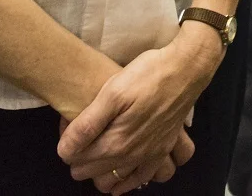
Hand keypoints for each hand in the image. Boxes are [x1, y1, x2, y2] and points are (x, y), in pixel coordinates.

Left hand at [57, 23, 220, 191]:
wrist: (186, 69)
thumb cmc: (147, 75)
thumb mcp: (111, 93)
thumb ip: (86, 125)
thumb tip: (65, 150)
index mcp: (114, 143)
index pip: (73, 159)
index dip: (66, 142)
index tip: (70, 124)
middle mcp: (130, 156)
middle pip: (89, 172)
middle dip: (79, 156)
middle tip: (81, 133)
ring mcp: (148, 156)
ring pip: (112, 181)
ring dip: (99, 172)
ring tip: (95, 153)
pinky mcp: (162, 150)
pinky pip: (142, 178)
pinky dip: (127, 182)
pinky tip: (121, 176)